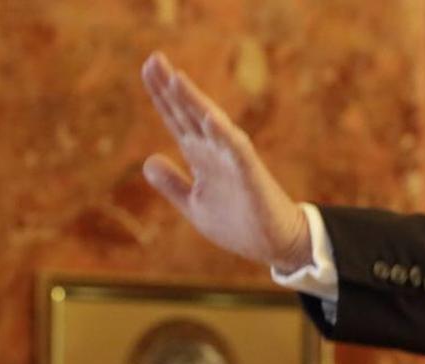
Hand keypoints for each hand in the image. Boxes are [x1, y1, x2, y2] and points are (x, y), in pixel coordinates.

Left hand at [140, 52, 311, 271]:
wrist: (276, 244)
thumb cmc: (239, 223)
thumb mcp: (194, 205)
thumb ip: (172, 183)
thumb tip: (148, 160)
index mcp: (202, 158)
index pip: (178, 120)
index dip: (162, 96)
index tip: (147, 68)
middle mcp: (217, 153)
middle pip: (190, 115)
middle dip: (171, 89)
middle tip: (153, 59)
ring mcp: (234, 162)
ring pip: (213, 126)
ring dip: (196, 103)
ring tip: (177, 79)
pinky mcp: (252, 177)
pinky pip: (238, 152)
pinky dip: (224, 134)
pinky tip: (210, 117)